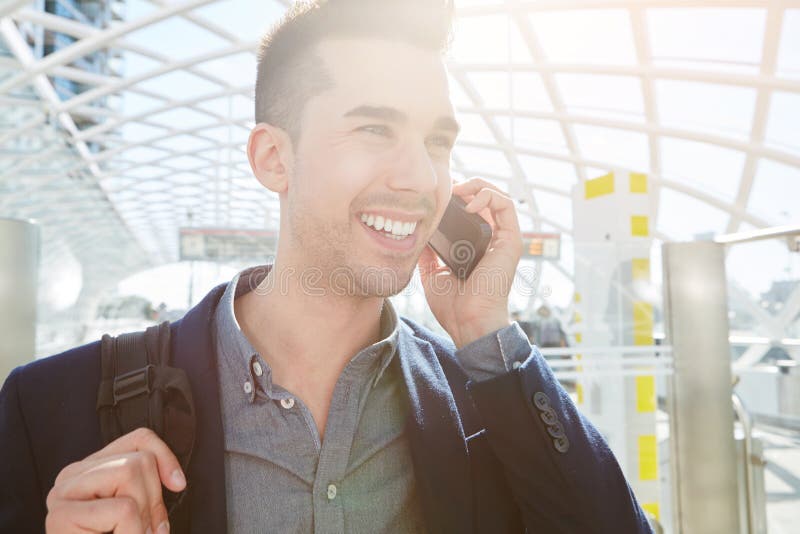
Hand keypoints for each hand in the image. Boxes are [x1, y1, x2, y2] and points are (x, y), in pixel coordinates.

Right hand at [46, 427, 185, 533]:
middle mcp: (71, 476)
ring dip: (142, 517)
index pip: (138, 438)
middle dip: (153, 500)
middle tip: (142, 530)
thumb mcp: (140, 512)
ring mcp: (62, 495)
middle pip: (138, 460)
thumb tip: (176, 480)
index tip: (178, 485)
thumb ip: (147, 488)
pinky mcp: (61, 516)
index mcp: (91, 469)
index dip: (166, 458)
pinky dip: (132, 532)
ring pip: (130, 474)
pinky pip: (123, 509)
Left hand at [418, 178, 522, 347]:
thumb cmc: (454, 307)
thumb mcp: (433, 273)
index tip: (440, 194)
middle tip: (449, 188)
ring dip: (479, 186)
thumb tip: (418, 234)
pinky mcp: (511, 241)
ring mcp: (504, 240)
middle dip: (468, 186)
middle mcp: (493, 241)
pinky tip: (469, 204)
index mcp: (477, 247)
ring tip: (459, 191)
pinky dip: (489, 196)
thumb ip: (429, 254)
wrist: (468, 323)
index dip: (459, 196)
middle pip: (487, 199)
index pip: (474, 211)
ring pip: (499, 196)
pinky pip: (507, 206)